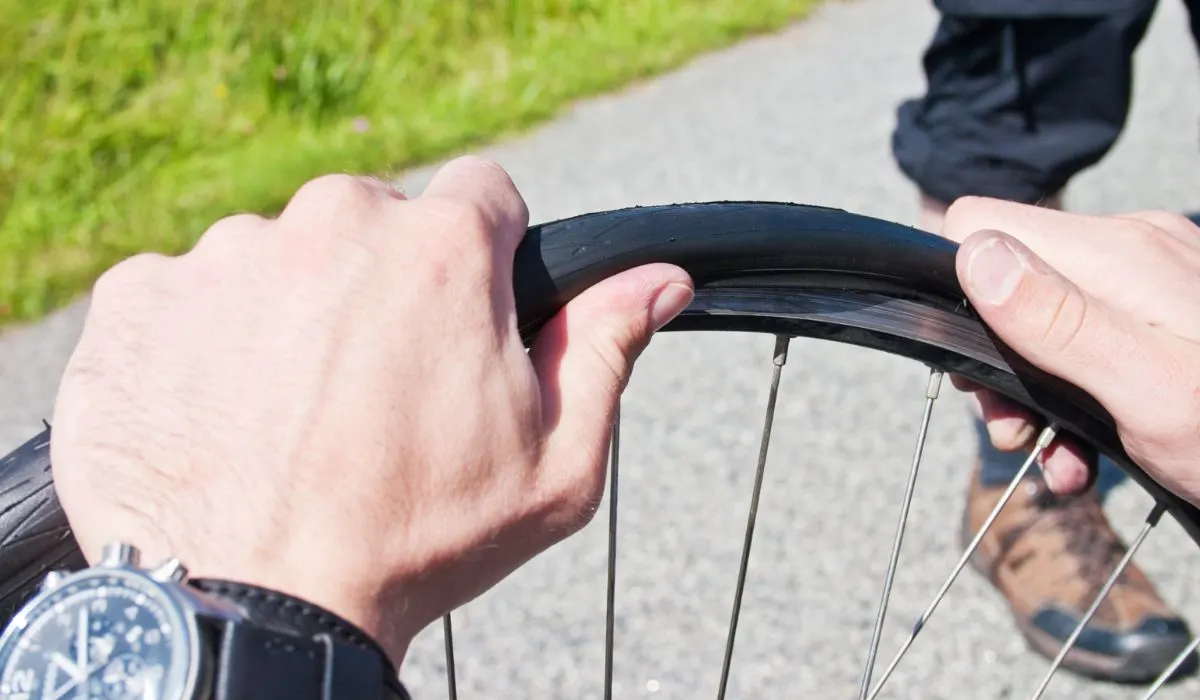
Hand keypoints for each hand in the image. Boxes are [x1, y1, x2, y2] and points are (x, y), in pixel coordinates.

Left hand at [49, 156, 694, 664]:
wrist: (255, 608)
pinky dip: (208, 338)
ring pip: (280, 255)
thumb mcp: (553, 462)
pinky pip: (189, 292)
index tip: (467, 315)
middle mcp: (330, 226)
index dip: (487, 256)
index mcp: (442, 253)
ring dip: (295, 311)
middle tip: (381, 385)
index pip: (484, 195)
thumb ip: (604, 348)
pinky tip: (227, 415)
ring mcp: (224, 256)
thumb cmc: (417, 541)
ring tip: (298, 413)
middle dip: (387, 284)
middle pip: (376, 223)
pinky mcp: (139, 297)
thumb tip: (660, 276)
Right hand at [942, 197, 1199, 503]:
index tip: (978, 365)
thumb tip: (975, 254)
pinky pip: (1091, 338)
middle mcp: (1130, 250)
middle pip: (1007, 276)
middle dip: (995, 360)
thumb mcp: (1146, 390)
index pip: (981, 224)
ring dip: (1033, 392)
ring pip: (1043, 316)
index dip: (957, 290)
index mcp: (1117, 254)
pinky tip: (1087, 451)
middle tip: (1014, 428)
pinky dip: (1074, 395)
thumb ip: (1058, 319)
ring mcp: (1152, 281)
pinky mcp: (1166, 314)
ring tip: (1054, 454)